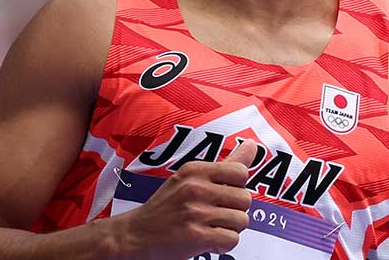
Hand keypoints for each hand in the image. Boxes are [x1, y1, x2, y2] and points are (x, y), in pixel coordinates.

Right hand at [116, 140, 256, 259]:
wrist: (136, 234)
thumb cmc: (167, 205)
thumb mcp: (190, 178)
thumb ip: (225, 164)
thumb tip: (253, 145)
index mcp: (194, 170)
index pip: (241, 172)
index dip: (237, 186)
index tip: (223, 194)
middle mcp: (195, 188)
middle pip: (245, 199)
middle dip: (235, 210)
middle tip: (215, 214)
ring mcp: (195, 213)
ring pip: (241, 221)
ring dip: (230, 228)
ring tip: (211, 227)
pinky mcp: (195, 237)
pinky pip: (232, 240)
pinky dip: (223, 244)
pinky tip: (208, 239)